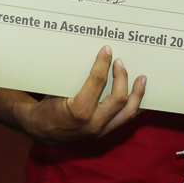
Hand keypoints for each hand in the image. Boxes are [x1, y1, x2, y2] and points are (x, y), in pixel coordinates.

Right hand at [18, 46, 145, 143]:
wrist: (42, 131)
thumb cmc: (46, 107)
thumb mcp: (56, 90)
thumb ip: (75, 77)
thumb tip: (93, 57)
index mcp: (79, 110)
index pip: (98, 81)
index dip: (103, 62)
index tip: (107, 50)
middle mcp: (93, 123)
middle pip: (119, 97)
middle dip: (122, 77)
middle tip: (120, 62)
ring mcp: (100, 130)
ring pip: (128, 112)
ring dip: (137, 94)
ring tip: (142, 79)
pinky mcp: (104, 132)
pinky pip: (125, 119)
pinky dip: (134, 106)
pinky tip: (138, 96)